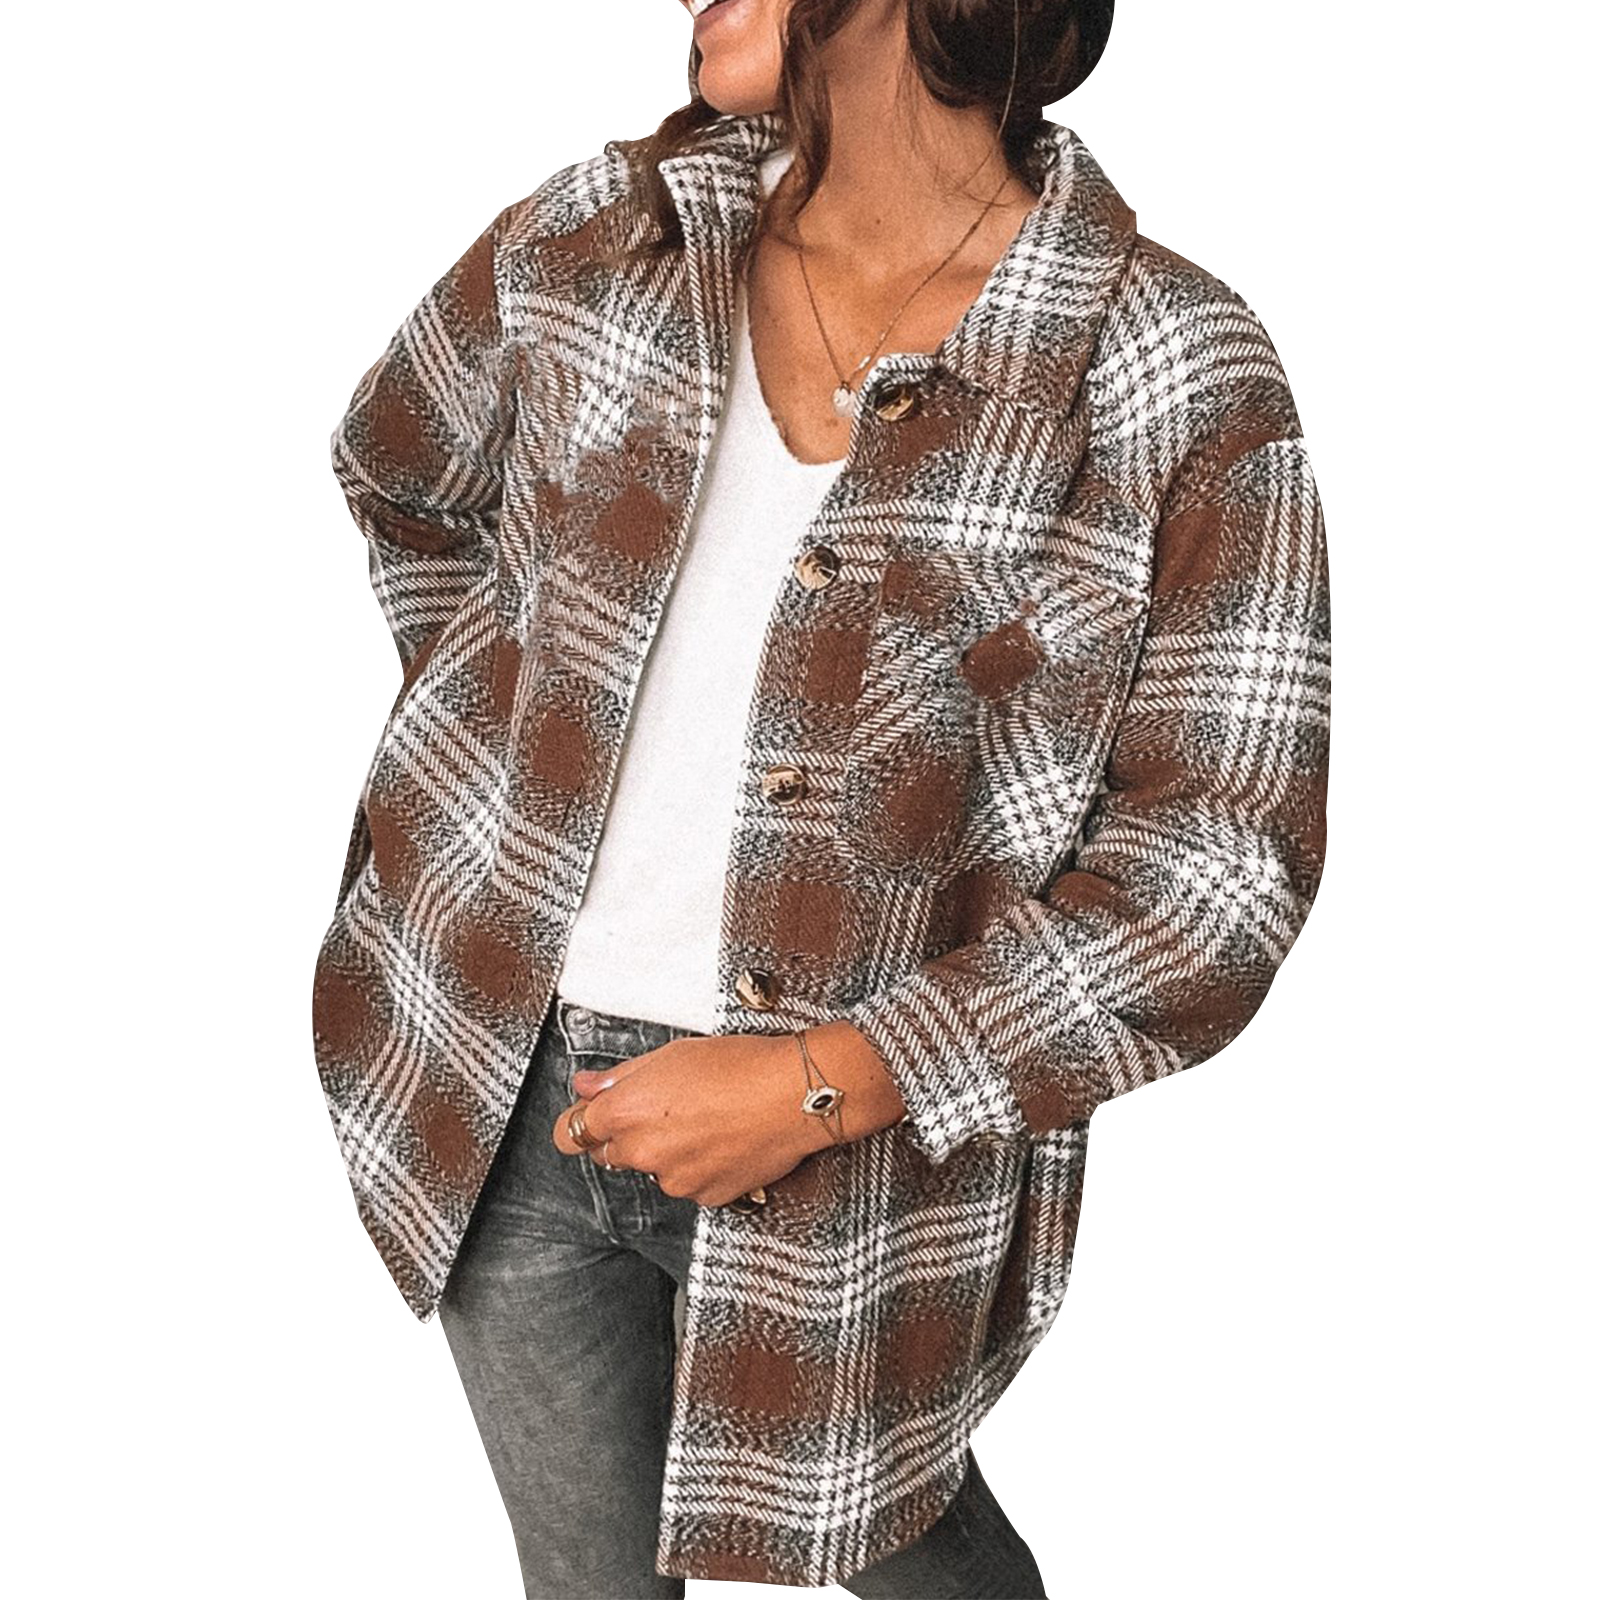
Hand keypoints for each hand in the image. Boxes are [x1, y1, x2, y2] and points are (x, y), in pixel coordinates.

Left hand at [550, 1023, 906, 1207]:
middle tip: (664, 1108)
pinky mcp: (705, 1197)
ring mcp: (674, 1180)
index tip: (588, 1118)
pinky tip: (725, 1138)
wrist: (794, 1095)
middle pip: (610, 1153)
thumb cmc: (738, 1065)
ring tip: (708, 1119)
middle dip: (627, 1135)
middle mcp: (642, 1152)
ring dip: (669, 1151)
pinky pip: (690, 1183)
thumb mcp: (671, 1055)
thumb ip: (619, 1077)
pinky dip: (700, 1166)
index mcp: (624, 1112)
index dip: (579, 1124)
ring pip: (655, 1168)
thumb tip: (586, 1085)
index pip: (571, 1133)